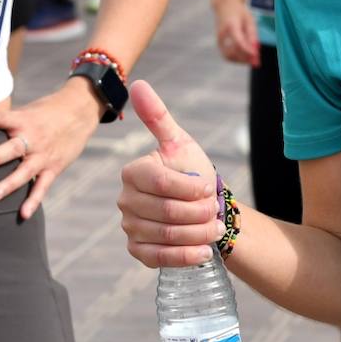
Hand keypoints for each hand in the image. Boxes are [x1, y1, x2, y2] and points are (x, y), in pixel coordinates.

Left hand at [0, 77, 101, 218]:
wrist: (81, 111)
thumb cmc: (48, 111)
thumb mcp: (27, 110)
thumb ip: (6, 121)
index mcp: (23, 120)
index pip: (0, 118)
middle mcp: (33, 138)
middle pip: (12, 148)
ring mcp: (43, 155)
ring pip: (25, 171)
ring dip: (9, 183)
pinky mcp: (54, 167)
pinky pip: (42, 186)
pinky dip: (33, 200)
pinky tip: (23, 214)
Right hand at [118, 80, 224, 267]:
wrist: (204, 208)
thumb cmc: (193, 172)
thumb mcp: (180, 143)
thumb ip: (158, 116)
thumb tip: (137, 83)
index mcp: (133, 172)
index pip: (162, 183)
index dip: (191, 187)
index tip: (209, 187)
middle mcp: (125, 201)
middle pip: (166, 211)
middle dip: (199, 212)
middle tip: (215, 210)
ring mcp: (130, 227)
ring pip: (166, 234)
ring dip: (197, 233)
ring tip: (214, 227)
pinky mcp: (138, 251)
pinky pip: (160, 257)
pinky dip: (186, 256)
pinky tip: (204, 251)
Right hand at [215, 2, 259, 66]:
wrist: (225, 6)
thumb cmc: (239, 13)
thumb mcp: (249, 20)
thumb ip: (252, 35)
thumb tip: (255, 50)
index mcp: (231, 25)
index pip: (238, 41)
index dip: (247, 50)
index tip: (256, 55)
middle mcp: (222, 34)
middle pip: (231, 52)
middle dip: (244, 58)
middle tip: (256, 60)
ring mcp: (219, 40)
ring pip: (228, 56)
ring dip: (241, 60)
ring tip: (252, 58)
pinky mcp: (219, 44)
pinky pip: (227, 55)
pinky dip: (237, 59)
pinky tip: (246, 56)